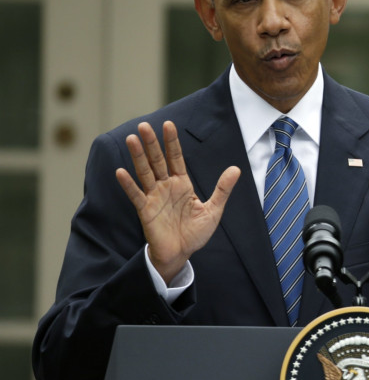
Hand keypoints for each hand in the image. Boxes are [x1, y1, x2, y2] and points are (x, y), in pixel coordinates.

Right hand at [115, 121, 240, 283]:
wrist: (181, 254)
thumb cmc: (195, 233)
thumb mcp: (213, 210)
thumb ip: (222, 189)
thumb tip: (236, 169)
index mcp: (182, 184)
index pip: (176, 158)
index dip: (172, 142)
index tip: (169, 124)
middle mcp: (166, 186)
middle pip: (158, 160)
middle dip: (152, 143)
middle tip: (145, 124)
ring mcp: (154, 197)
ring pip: (145, 172)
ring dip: (138, 156)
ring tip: (132, 138)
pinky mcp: (145, 210)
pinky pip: (135, 195)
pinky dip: (128, 184)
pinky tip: (120, 171)